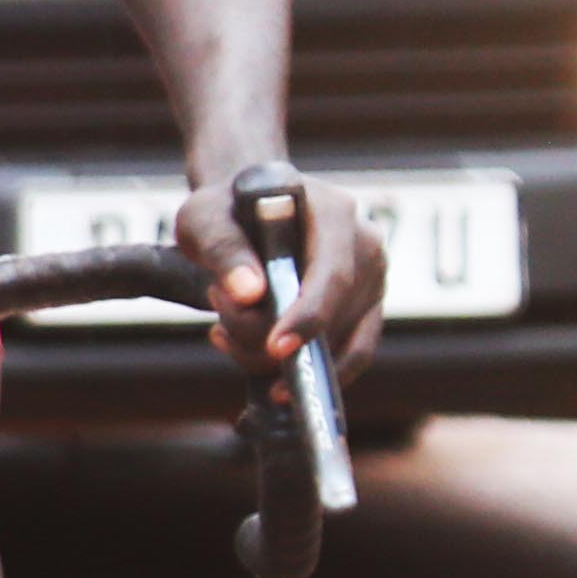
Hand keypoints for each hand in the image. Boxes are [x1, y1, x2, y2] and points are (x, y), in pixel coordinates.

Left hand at [180, 167, 387, 376]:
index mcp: (334, 213)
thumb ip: (222, 248)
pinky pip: (344, 357)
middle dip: (267, 335)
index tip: (275, 348)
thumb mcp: (205, 217)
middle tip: (219, 322)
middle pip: (333, 317)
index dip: (308, 316)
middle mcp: (365, 246)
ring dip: (269, 352)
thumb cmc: (223, 210)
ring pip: (336, 346)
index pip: (333, 276)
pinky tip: (243, 350)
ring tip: (222, 328)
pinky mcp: (365, 310)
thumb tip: (249, 293)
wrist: (239, 215)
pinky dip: (294, 367)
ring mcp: (371, 280)